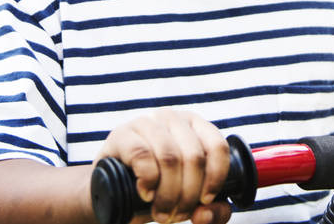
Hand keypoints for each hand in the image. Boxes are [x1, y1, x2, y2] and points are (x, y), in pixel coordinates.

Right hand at [94, 110, 232, 223]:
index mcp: (195, 126)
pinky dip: (148, 181)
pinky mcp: (122, 133)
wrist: (116, 190)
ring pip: (169, 157)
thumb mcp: (190, 201)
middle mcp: (172, 118)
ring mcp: (146, 122)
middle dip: (188, 195)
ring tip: (162, 211)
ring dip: (168, 194)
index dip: (215, 178)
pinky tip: (146, 193)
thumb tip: (206, 213)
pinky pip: (142, 155)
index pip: (217, 146)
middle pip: (194, 157)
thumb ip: (212, 211)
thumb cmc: (160, 190)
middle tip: (176, 214)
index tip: (205, 201)